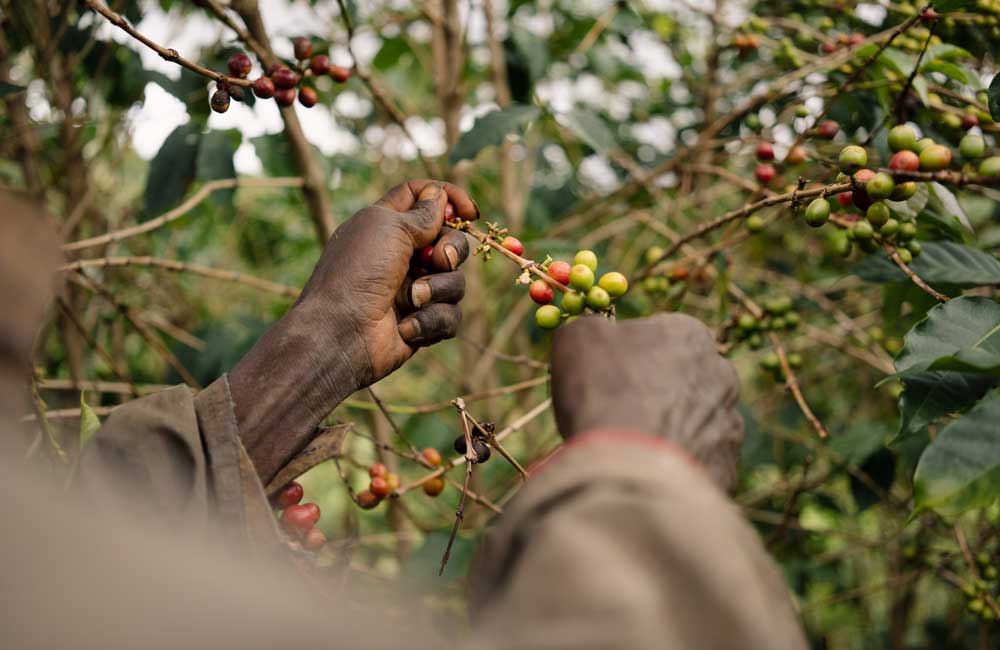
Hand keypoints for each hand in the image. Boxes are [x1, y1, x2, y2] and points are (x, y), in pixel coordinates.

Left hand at [229, 180, 477, 482]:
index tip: (470, 209)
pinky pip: (451, 318)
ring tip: (410, 299)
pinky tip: (407, 328)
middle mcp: (401, 257)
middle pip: (453, 241)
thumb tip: (440, 199)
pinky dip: (432, 323)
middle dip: (450, 252)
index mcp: (385, 226)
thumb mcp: (384, 233)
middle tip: (432, 260)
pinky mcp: (420, 326)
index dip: (450, 198)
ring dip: (440, 291)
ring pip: (459, 283)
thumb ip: (419, 214)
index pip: (424, 197)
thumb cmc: (351, 279)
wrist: (336, 339)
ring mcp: (412, 292)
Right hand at [550, 314, 742, 489]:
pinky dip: (678, 465)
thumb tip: (595, 333)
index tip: (607, 373)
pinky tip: (649, 473)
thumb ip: (592, 327)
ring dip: (671, 428)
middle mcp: (721, 374)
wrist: (630, 470)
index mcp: (689, 334)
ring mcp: (730, 423)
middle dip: (657, 390)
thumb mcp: (578, 338)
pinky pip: (700, 461)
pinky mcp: (728, 467)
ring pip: (696, 421)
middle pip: (683, 377)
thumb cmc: (604, 393)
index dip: (630, 353)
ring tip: (633, 447)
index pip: (662, 334)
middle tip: (619, 411)